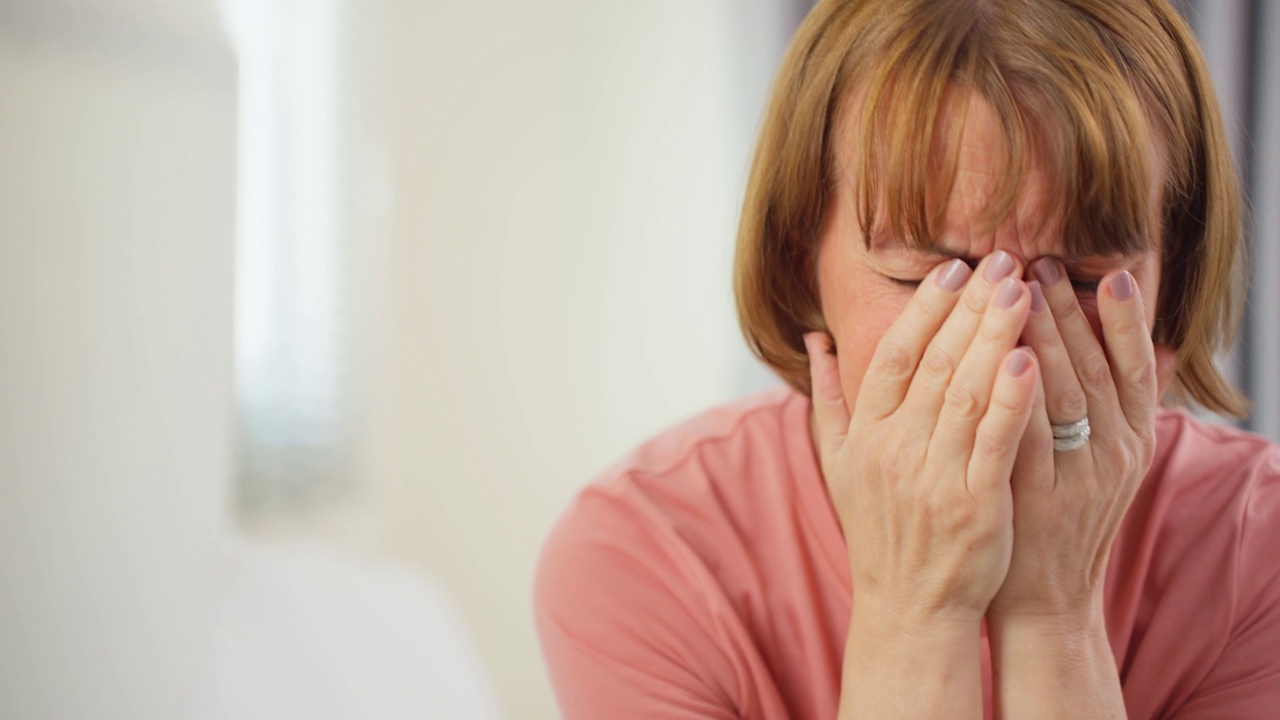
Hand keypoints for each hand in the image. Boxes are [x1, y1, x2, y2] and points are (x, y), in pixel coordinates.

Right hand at [806, 252, 1040, 623]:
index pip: (895, 356)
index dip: (924, 309)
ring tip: (1024, 290)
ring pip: (967, 393)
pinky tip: (1031, 360)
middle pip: (936, 363)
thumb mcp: (839, 463)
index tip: (954, 269)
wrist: (909, 607)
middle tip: (1002, 260)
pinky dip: (1012, 401)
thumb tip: (815, 339)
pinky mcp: (975, 507)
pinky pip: (995, 444)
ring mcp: (934, 478)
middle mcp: (894, 449)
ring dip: (995, 337)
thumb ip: (828, 398)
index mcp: (866, 434)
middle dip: (971, 308)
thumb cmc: (880, 528)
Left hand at [988, 259, 1176, 621]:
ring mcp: (1076, 478)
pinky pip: (1024, 433)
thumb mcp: (1103, 464)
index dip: (1122, 317)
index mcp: (1133, 442)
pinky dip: (1013, 391)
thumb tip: (1137, 341)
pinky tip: (998, 353)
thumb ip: (1112, 406)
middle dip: (1065, 310)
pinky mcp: (1036, 497)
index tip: (1104, 270)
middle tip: (1038, 261)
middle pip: (1092, 367)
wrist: (1043, 599)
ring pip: (1062, 392)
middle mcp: (1113, 455)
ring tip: (1017, 288)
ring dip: (1039, 336)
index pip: (1132, 366)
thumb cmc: (1060, 518)